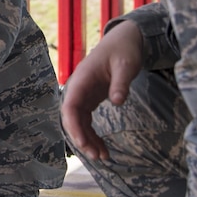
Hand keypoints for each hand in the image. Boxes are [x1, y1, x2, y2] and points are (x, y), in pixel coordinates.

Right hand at [61, 20, 144, 161]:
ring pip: (79, 123)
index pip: (70, 106)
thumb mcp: (126, 65)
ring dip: (87, 140)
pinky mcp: (91, 99)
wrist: (125, 40)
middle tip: (97, 156)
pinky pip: (87, 121)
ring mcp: (83, 95)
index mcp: (82, 79)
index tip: (82, 143)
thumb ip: (121, 83)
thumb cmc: (124, 49)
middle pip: (72, 118)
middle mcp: (78, 89)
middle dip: (81, 139)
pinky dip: (93, 134)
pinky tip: (102, 147)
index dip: (73, 126)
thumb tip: (117, 102)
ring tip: (103, 157)